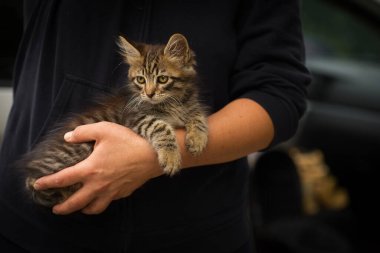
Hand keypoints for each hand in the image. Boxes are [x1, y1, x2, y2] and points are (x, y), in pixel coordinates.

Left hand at [34, 122, 162, 214]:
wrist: (152, 156)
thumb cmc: (128, 142)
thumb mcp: (104, 130)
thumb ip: (84, 132)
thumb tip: (69, 137)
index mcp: (90, 169)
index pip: (63, 179)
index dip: (48, 183)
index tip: (38, 185)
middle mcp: (99, 184)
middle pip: (76, 203)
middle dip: (62, 208)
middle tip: (55, 209)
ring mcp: (112, 191)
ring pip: (94, 208)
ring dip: (83, 210)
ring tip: (80, 208)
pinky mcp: (123, 192)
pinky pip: (109, 201)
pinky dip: (101, 202)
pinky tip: (102, 197)